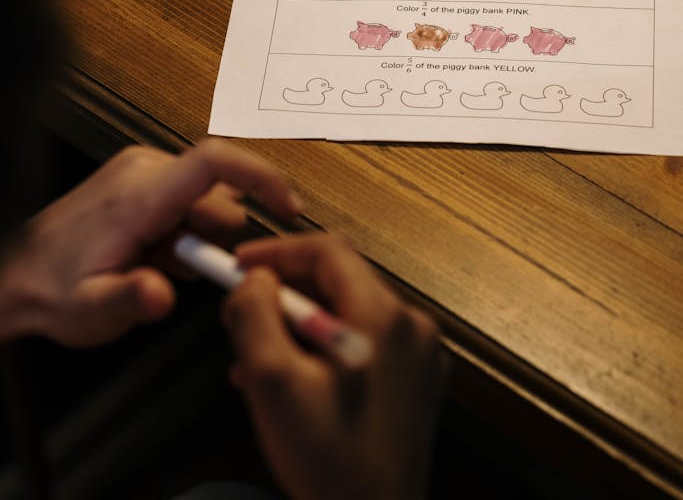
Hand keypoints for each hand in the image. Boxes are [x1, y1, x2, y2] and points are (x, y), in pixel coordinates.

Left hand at [0, 138, 300, 345]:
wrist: (18, 271)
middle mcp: (145, 169)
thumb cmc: (53, 289)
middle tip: (180, 270)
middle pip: (219, 192)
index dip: (261, 176)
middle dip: (214, 237)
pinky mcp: (143, 175)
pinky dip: (184, 228)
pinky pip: (189, 197)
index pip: (214, 161)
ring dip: (197, 235)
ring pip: (206, 197)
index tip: (288, 208)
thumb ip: (130, 300)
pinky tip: (154, 252)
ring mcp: (143, 168)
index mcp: (139, 195)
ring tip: (157, 262)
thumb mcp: (91, 310)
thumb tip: (162, 294)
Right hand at [223, 234, 444, 499]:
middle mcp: (411, 325)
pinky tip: (291, 381)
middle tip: (243, 313)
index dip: (277, 251)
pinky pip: (364, 342)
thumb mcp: (272, 382)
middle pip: (340, 280)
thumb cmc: (327, 460)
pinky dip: (324, 348)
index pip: (328, 251)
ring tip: (257, 360)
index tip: (238, 265)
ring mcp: (420, 355)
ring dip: (299, 325)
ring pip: (348, 312)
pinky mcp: (417, 382)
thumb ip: (255, 315)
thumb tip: (256, 278)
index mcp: (383, 317)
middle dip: (285, 292)